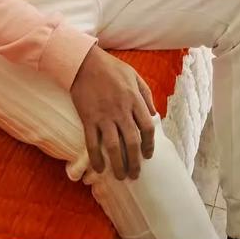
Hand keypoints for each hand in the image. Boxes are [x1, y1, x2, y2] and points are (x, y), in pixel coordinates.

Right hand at [70, 44, 156, 179]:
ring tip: (121, 176)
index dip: (150, 144)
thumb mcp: (134, 75)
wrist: (84, 62)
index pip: (147, 127)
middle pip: (133, 141)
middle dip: (135, 161)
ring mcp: (104, 116)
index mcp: (134, 99)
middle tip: (135, 174)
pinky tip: (100, 169)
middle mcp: (121, 110)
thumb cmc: (110, 67)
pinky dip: (96, 158)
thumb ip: (146, 94)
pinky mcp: (88, 118)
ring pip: (114, 146)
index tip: (148, 154)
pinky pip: (93, 143)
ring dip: (119, 165)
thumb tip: (155, 115)